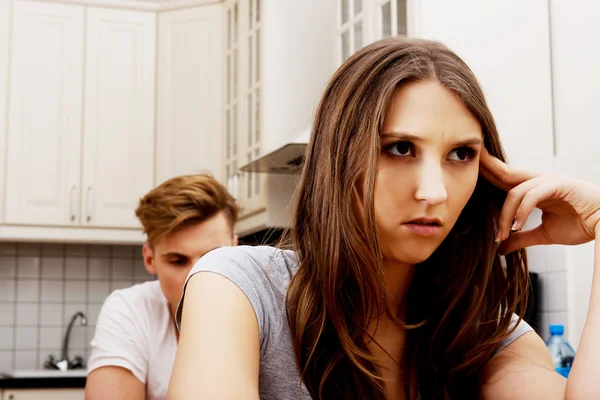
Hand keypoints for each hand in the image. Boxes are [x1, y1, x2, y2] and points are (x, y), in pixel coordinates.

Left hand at [479, 149, 599, 254]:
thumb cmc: (580, 226)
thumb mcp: (543, 235)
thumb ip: (521, 238)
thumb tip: (500, 248)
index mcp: (534, 189)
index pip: (505, 179)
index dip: (487, 175)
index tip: (466, 173)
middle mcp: (539, 181)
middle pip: (506, 172)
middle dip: (486, 167)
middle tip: (468, 163)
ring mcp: (550, 180)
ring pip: (515, 191)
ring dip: (506, 215)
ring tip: (504, 233)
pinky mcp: (560, 184)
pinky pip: (532, 195)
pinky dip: (522, 211)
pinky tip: (516, 226)